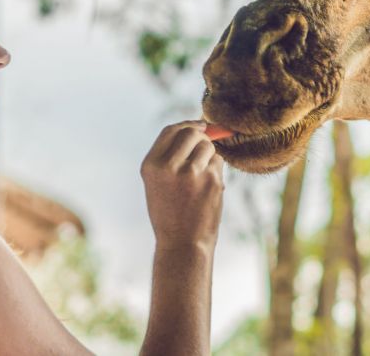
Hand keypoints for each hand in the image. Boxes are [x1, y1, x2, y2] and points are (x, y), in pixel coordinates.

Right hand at [140, 121, 224, 250]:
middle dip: (202, 136)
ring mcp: (191, 172)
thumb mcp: (158, 182)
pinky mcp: (211, 180)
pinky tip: (208, 187)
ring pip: (208, 146)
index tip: (199, 125)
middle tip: (205, 148)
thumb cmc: (170, 212)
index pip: (170, 130)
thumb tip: (198, 127)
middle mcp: (169, 166)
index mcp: (151, 165)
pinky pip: (218, 162)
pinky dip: (216, 169)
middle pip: (191, 133)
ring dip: (210, 155)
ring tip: (202, 176)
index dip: (186, 125)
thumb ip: (171, 155)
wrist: (182, 243)